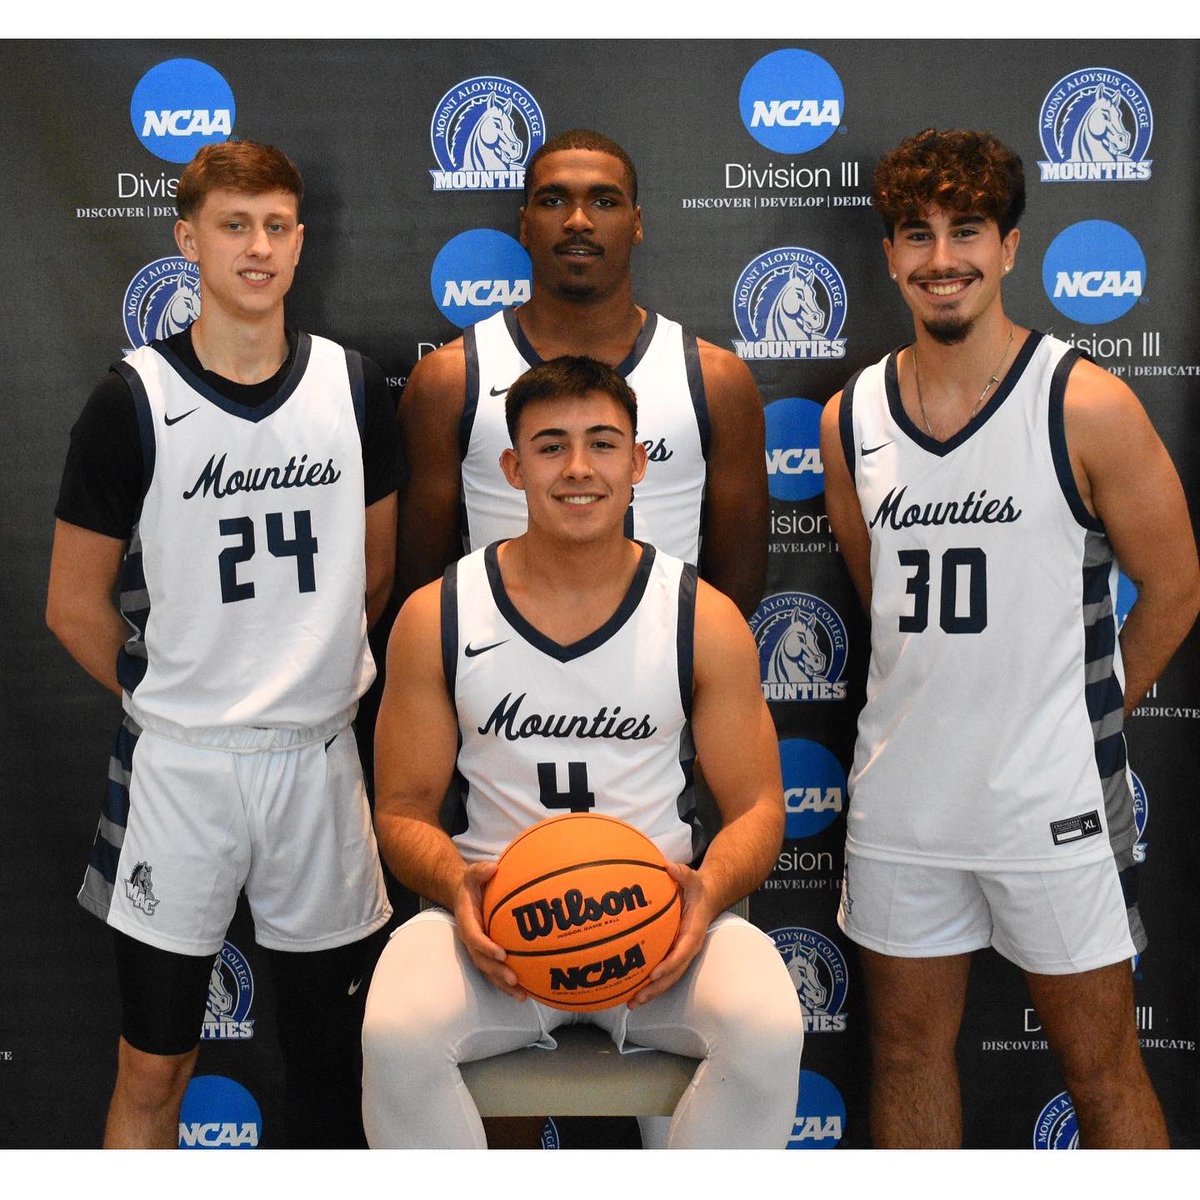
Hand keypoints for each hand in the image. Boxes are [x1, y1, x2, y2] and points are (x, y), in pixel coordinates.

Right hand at [452, 860, 527, 1001]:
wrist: (463, 897)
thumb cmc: (471, 885)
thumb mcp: (471, 874)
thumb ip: (480, 871)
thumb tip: (493, 867)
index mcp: (467, 923)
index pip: (475, 938)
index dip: (486, 947)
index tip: (501, 953)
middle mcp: (472, 941)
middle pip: (482, 961)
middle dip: (497, 972)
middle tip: (513, 978)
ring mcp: (479, 951)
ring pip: (490, 972)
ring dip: (504, 985)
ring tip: (522, 995)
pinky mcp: (488, 956)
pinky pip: (497, 972)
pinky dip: (509, 985)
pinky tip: (527, 994)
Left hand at [627, 860, 715, 1008]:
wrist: (709, 898)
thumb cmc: (698, 889)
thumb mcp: (693, 879)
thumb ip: (683, 873)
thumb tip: (669, 866)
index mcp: (693, 933)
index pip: (682, 953)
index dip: (669, 965)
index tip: (654, 974)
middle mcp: (687, 948)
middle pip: (673, 974)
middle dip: (656, 988)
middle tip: (637, 998)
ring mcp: (680, 953)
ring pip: (667, 978)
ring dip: (650, 991)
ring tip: (630, 1003)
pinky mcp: (673, 954)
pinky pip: (662, 971)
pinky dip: (648, 982)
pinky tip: (629, 988)